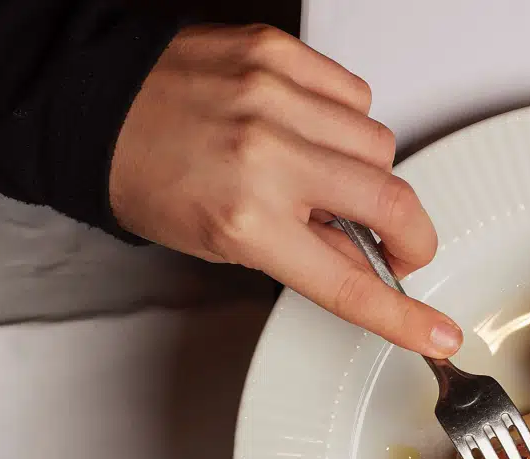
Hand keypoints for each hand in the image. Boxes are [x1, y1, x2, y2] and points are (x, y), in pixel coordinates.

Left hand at [110, 24, 461, 356]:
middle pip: (391, 200)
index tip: (437, 334)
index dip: (402, 316)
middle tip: (395, 246)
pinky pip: (354, 93)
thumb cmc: (145, 175)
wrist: (91, 104)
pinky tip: (311, 128)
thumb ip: (308, 253)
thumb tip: (370, 263)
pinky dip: (344, 118)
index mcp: (246, 218)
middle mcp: (266, 154)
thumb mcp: (224, 242)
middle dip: (408, 234)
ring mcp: (275, 97)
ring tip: (323, 173)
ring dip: (366, 170)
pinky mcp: (278, 54)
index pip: (348, 282)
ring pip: (380, 144)